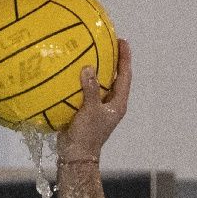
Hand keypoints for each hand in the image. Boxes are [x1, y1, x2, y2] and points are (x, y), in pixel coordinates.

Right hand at [58, 38, 131, 161]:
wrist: (76, 156)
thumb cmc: (87, 136)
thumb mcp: (90, 111)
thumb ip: (90, 89)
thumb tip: (88, 68)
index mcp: (118, 103)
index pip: (125, 76)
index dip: (125, 58)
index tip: (123, 42)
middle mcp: (111, 104)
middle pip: (115, 77)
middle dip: (113, 60)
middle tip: (108, 41)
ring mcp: (98, 107)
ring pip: (101, 84)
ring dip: (97, 69)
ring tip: (90, 51)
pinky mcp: (86, 110)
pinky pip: (85, 90)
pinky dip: (81, 80)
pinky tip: (70, 71)